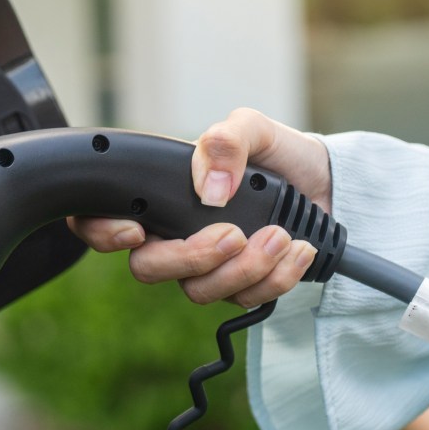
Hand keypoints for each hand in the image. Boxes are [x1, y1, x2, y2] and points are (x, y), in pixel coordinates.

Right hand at [67, 108, 331, 307]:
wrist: (327, 183)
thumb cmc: (279, 153)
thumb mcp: (253, 128)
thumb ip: (225, 142)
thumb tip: (208, 189)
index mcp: (159, 194)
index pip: (100, 219)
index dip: (102, 233)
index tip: (136, 231)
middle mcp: (173, 235)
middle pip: (148, 269)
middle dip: (191, 258)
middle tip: (234, 235)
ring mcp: (204, 267)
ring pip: (198, 291)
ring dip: (244, 269)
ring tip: (280, 236)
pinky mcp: (240, 287)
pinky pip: (243, 301)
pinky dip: (276, 279)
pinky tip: (297, 249)